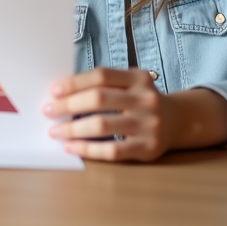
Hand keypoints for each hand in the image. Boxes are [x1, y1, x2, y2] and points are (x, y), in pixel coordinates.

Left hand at [43, 68, 226, 162]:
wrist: (178, 121)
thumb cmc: (141, 101)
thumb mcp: (130, 85)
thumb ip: (104, 85)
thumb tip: (61, 92)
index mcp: (138, 78)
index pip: (101, 75)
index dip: (75, 82)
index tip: (53, 90)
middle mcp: (146, 99)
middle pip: (99, 99)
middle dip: (68, 105)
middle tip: (48, 111)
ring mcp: (148, 124)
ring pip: (102, 125)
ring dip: (73, 129)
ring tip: (55, 131)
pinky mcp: (147, 148)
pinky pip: (112, 150)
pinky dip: (87, 149)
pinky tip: (71, 147)